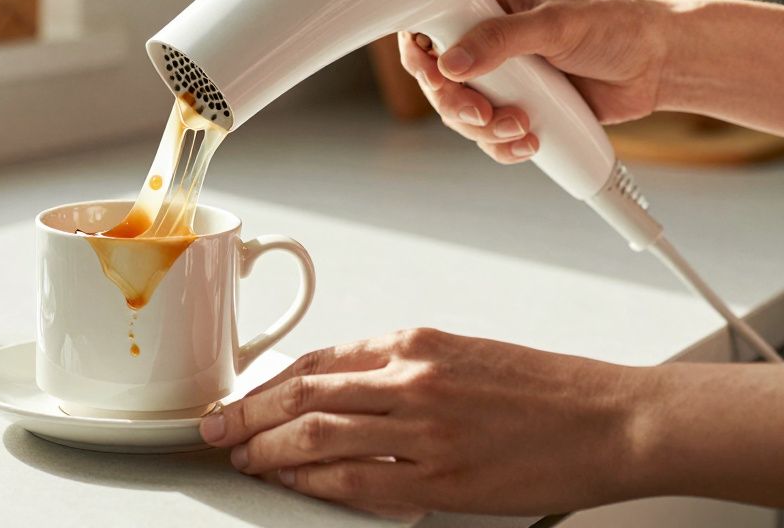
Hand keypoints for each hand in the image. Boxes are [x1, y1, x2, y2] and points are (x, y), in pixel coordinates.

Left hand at [199, 328, 644, 516]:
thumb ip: (401, 368)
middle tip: (213, 428)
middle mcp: (411, 377)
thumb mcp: (463, 356)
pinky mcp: (442, 477)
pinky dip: (314, 482)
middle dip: (247, 413)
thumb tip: (343, 389)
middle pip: (303, 394)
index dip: (268, 384)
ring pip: (317, 434)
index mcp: (414, 342)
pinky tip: (292, 483)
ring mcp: (423, 428)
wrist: (613, 418)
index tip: (241, 398)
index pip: (318, 362)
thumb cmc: (545, 389)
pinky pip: (357, 480)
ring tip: (243, 458)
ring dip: (267, 448)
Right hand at [398, 0, 668, 163]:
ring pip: (463, 115)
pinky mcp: (519, 110)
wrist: (659, 64)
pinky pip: (491, 137)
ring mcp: (502, 80)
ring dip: (486, 130)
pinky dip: (505, 146)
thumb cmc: (616, 25)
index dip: (423, 56)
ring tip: (523, 127)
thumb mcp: (555, 24)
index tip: (435, 76)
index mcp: (488, 7)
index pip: (431, 26)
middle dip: (458, 105)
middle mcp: (487, 44)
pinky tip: (531, 141)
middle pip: (440, 82)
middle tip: (483, 113)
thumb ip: (501, 40)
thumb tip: (452, 62)